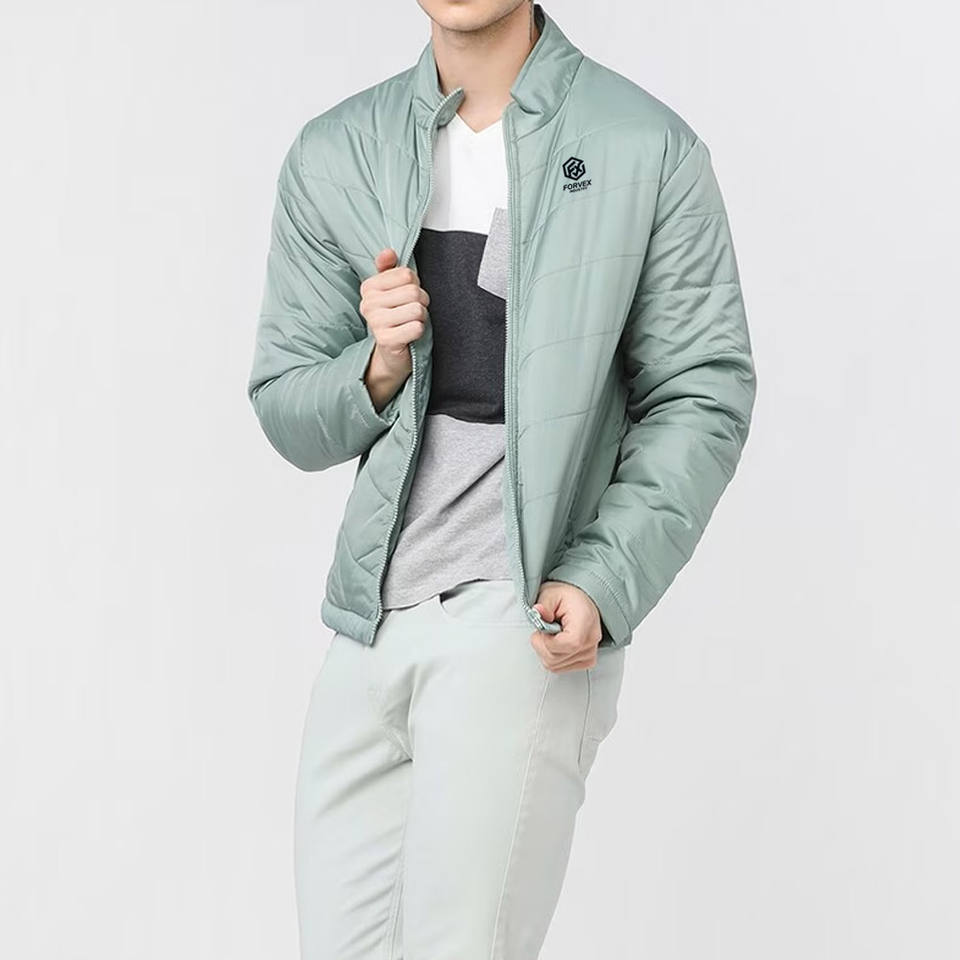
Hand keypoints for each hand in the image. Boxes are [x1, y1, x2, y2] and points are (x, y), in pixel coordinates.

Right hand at [359, 247, 430, 410]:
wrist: (390, 354)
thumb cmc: (395, 319)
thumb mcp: (391, 291)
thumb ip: (389, 269)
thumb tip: (388, 252)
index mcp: (369, 287)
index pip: (407, 274)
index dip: (415, 285)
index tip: (406, 297)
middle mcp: (368, 303)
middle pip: (413, 291)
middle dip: (421, 302)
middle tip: (412, 312)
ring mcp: (375, 322)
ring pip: (417, 309)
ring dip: (421, 318)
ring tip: (411, 323)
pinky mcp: (386, 340)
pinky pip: (416, 327)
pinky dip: (419, 331)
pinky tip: (410, 335)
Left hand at [530, 580, 601, 671]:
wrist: (579, 601)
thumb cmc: (567, 598)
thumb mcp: (551, 593)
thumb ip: (543, 604)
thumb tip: (537, 612)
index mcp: (586, 621)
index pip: (569, 644)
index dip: (548, 641)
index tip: (542, 630)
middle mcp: (591, 640)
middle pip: (556, 658)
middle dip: (541, 644)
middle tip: (544, 629)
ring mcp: (590, 653)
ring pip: (555, 665)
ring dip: (545, 650)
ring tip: (551, 634)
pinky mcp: (586, 661)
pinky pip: (560, 668)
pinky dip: (552, 657)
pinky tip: (556, 643)